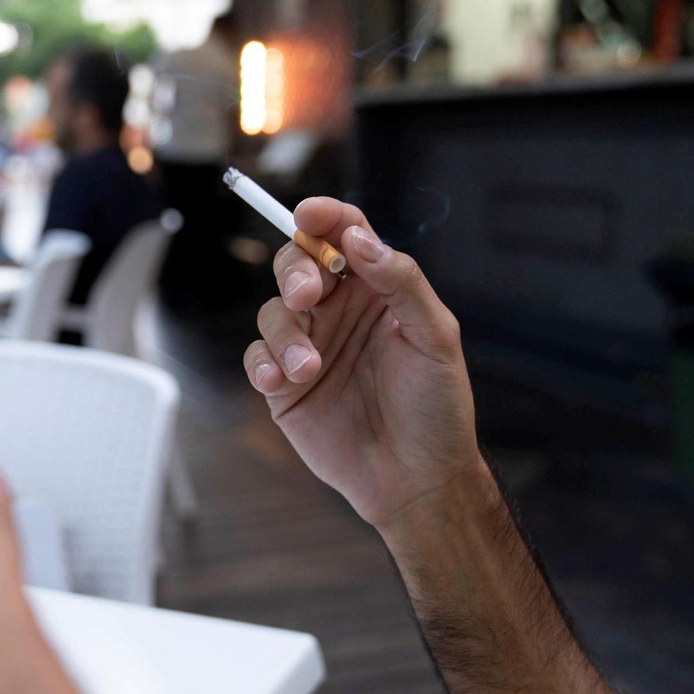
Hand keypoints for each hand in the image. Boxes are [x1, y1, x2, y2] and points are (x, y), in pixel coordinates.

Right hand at [243, 197, 484, 533]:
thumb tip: (359, 239)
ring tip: (309, 369)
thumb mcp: (435, 337)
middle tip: (310, 296)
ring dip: (285, 333)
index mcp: (377, 290)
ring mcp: (308, 347)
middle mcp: (339, 313)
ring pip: (274, 312)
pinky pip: (257, 358)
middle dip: (296, 271)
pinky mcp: (284, 386)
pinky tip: (279, 381)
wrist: (416, 479)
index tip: (309, 214)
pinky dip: (262, 363)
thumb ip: (400, 281)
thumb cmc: (436, 408)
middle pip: (298, 264)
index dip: (326, 217)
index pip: (345, 235)